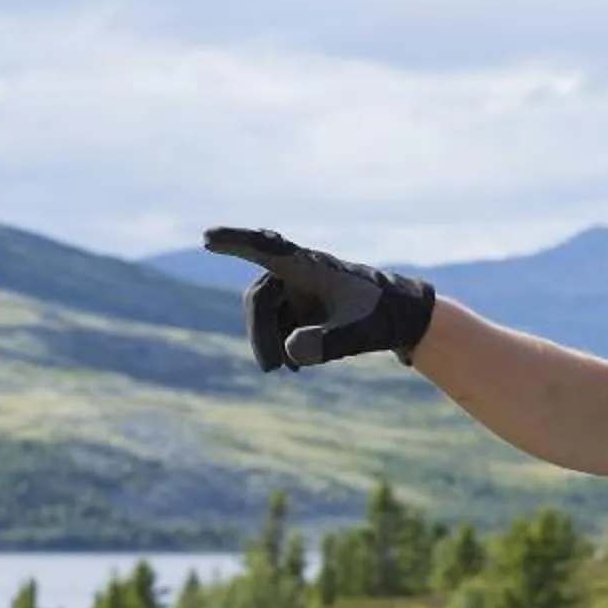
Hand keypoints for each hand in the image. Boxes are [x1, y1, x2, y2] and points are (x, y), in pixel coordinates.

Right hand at [203, 226, 437, 370]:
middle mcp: (296, 274)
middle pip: (259, 299)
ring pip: (263, 316)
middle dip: (259, 334)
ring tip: (287, 370)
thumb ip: (328, 342)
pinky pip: (274, 328)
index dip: (236, 242)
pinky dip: (279, 347)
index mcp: (310, 266)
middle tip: (271, 369)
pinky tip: (294, 365)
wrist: (399, 318)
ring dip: (268, 343)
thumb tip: (291, 350)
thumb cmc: (382, 316)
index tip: (208, 237)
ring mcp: (293, 291)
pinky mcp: (295, 308)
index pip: (267, 249)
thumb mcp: (361, 334)